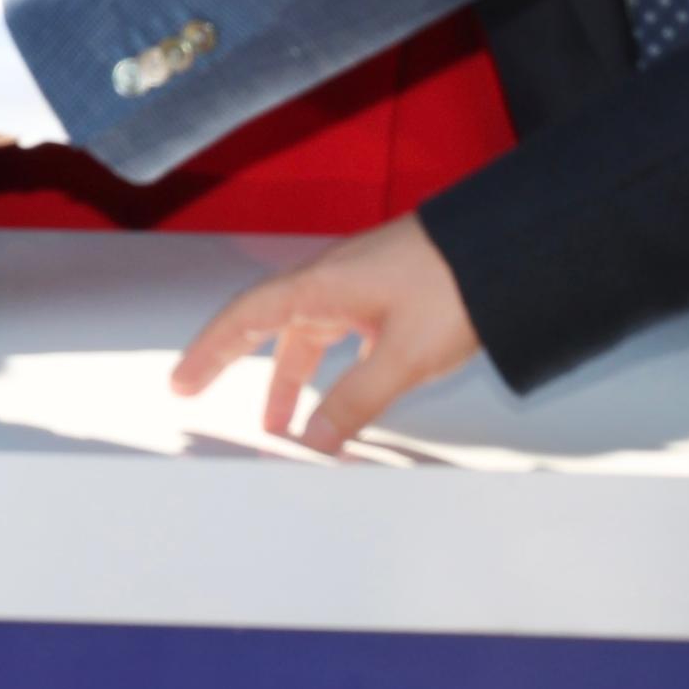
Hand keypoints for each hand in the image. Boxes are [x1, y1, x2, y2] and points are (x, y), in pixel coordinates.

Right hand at [169, 215, 482, 453]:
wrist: (505, 246)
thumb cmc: (452, 286)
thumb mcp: (404, 355)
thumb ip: (356, 401)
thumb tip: (314, 442)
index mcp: (320, 287)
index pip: (246, 318)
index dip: (209, 351)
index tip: (182, 382)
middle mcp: (330, 281)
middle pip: (264, 321)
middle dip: (230, 358)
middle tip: (196, 389)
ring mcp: (358, 285)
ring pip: (306, 333)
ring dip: (285, 375)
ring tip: (278, 421)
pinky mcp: (385, 293)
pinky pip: (338, 333)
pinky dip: (325, 367)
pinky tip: (338, 393)